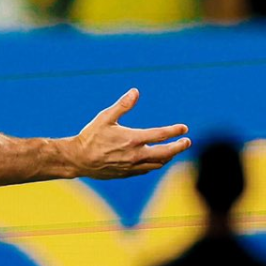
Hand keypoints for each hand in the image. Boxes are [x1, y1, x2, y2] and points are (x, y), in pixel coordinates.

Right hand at [60, 89, 190, 179]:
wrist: (78, 159)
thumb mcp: (105, 117)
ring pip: (157, 164)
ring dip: (168, 157)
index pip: (160, 135)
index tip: (184, 128)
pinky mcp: (126, 174)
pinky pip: (147, 170)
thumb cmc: (90, 136)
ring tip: (173, 150)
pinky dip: (155, 164)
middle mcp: (135, 155)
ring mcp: (132, 167)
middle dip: (178, 147)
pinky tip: (155, 160)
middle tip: (187, 142)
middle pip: (165, 153)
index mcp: (132, 139)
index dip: (174, 131)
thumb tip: (135, 91)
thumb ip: (122, 105)